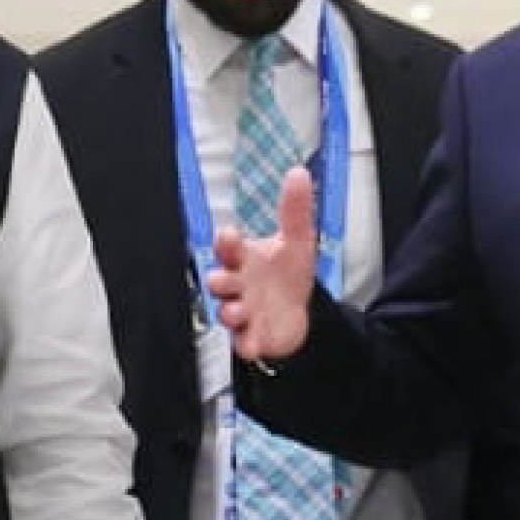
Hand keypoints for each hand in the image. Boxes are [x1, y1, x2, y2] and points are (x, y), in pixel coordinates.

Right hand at [209, 162, 316, 363]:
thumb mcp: (297, 241)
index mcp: (244, 259)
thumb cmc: (287, 274)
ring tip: (237, 312)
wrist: (298, 312)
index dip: (226, 244)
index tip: (229, 237)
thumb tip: (299, 174)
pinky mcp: (251, 336)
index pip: (229, 248)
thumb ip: (295, 210)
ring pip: (228, 312)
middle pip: (221, 281)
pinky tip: (252, 345)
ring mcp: (243, 311)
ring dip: (230, 312)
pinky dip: (247, 344)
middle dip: (220, 281)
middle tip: (224, 280)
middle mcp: (238, 285)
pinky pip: (244, 342)